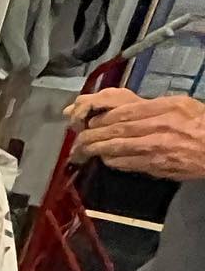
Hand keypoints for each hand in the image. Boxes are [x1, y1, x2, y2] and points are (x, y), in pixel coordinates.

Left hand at [69, 90, 204, 178]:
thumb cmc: (200, 124)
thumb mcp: (181, 104)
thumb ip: (153, 105)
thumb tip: (125, 109)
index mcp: (164, 108)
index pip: (124, 112)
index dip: (102, 118)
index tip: (90, 120)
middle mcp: (158, 127)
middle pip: (116, 130)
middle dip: (92, 134)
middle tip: (78, 138)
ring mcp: (156, 148)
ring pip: (117, 148)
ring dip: (96, 149)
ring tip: (82, 150)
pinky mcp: (156, 166)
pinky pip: (127, 163)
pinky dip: (112, 161)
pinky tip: (103, 159)